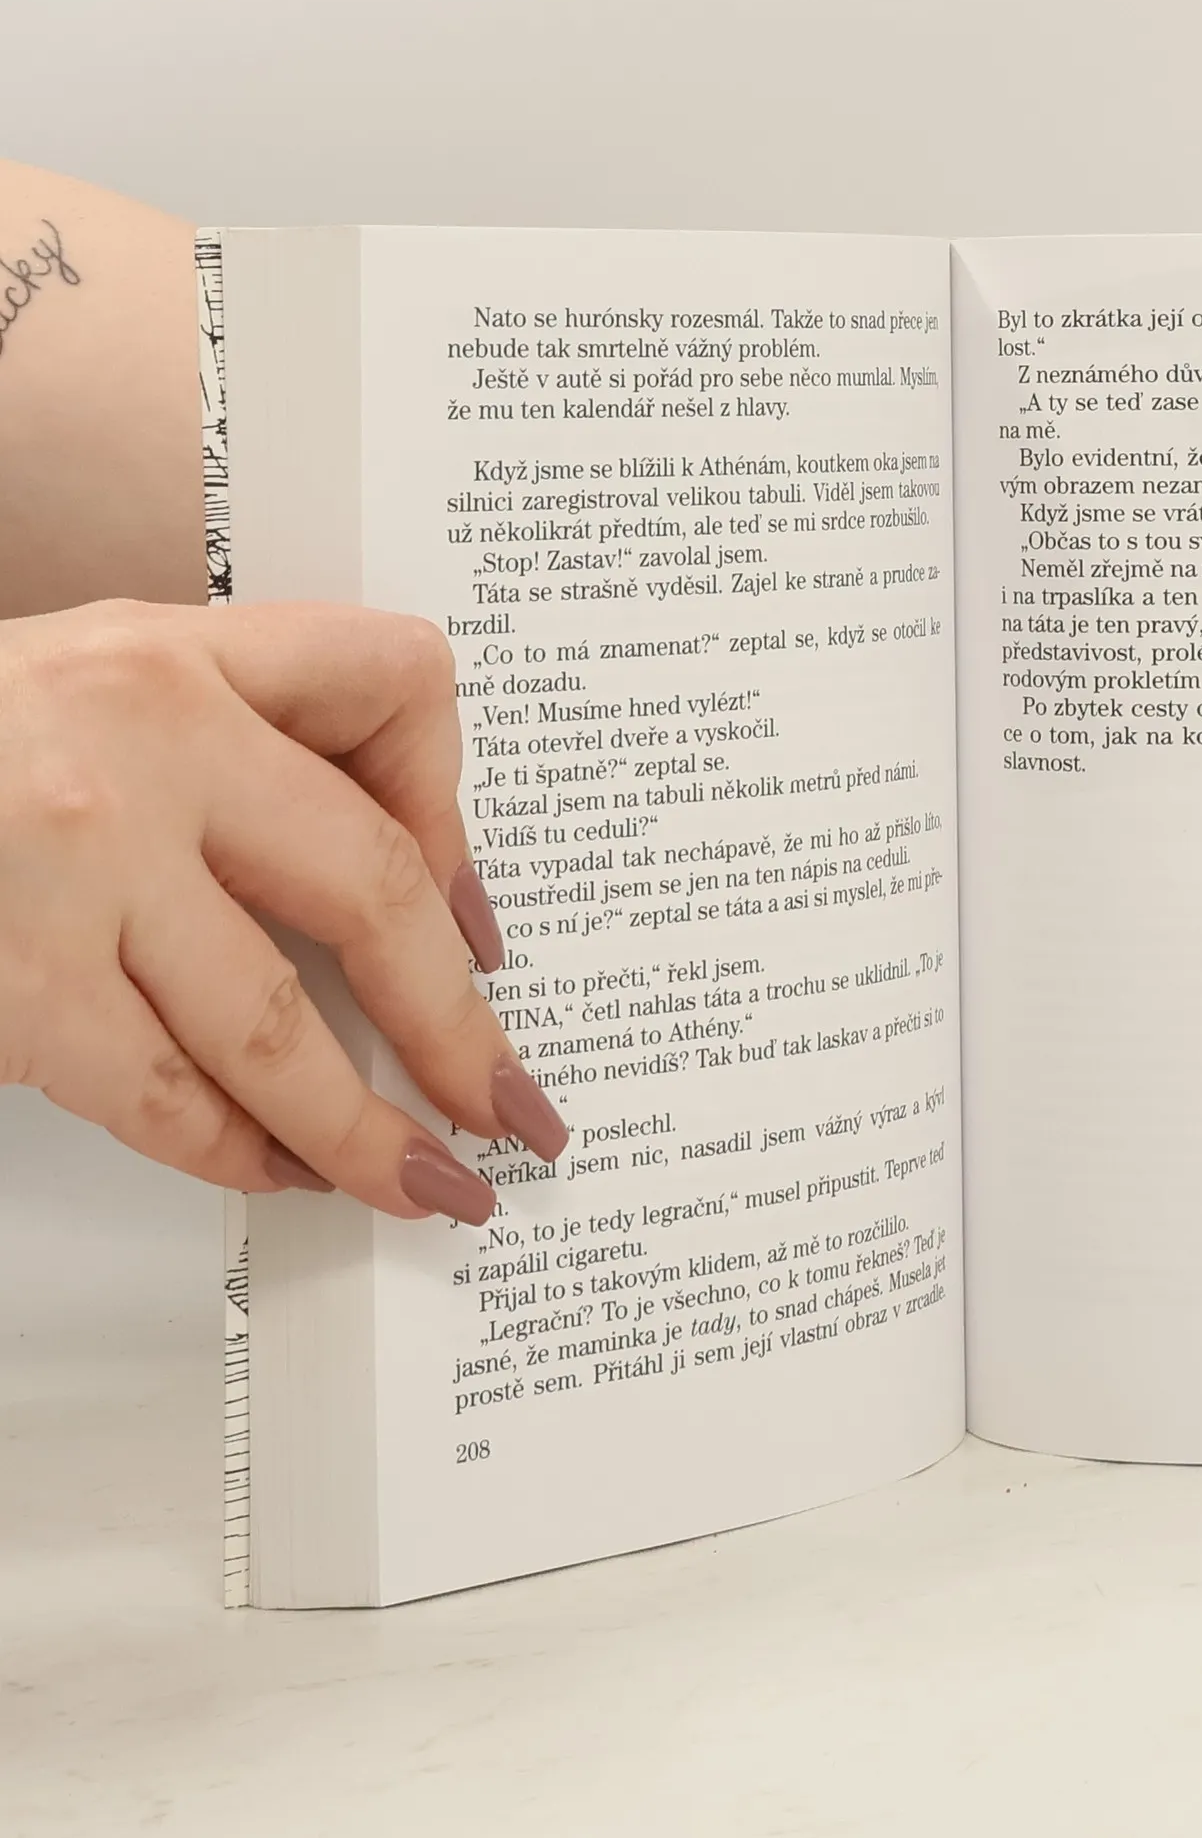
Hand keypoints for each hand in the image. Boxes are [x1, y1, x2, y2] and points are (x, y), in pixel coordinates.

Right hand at [0, 600, 567, 1221]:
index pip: (393, 683)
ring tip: (431, 1185)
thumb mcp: (95, 683)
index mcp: (172, 653)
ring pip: (276, 1030)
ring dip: (366, 1132)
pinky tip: (284, 1176)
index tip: (482, 928)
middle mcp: (134, 743)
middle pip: (372, 889)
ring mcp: (66, 869)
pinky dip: (238, 1153)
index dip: (464, 813)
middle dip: (459, 1026)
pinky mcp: (6, 985)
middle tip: (514, 1107)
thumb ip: (240, 753)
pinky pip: (164, 1097)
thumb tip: (413, 898)